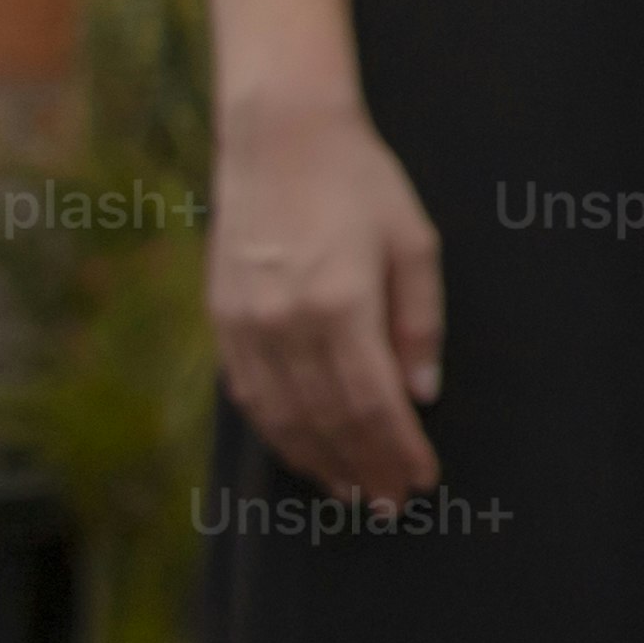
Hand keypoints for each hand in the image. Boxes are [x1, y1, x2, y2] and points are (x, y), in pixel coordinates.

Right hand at [211, 88, 444, 503]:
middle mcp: (286, 324)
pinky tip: (302, 450)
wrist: (280, 139)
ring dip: (318, 462)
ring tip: (350, 490)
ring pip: (282, 417)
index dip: (397, 449)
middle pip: (327, 420)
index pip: (373, 403)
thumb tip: (421, 392)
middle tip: (389, 503)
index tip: (421, 480)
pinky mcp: (222, 320)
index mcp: (341, 304)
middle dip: (363, 467)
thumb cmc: (360, 183)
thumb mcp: (413, 243)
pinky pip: (249, 394)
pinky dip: (278, 431)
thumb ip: (419, 322)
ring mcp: (246, 325)